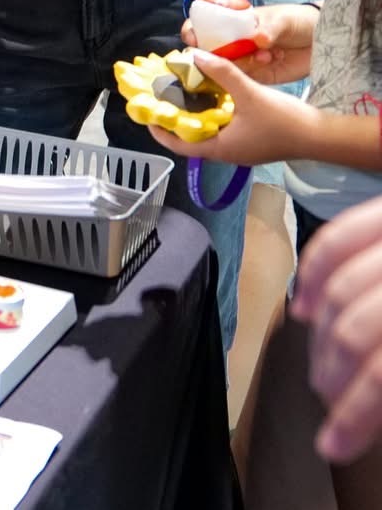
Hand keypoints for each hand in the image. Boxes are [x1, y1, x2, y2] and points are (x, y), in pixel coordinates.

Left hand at [145, 50, 319, 165]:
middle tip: (164, 96)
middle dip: (176, 117)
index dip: (159, 131)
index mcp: (220, 148)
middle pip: (191, 136)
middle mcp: (227, 151)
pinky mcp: (252, 140)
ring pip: (209, 131)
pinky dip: (214, 112)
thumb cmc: (285, 122)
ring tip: (183, 91)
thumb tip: (195, 56)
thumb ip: (223, 74)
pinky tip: (213, 94)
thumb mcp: (250, 94)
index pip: (179, 144)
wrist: (322, 136)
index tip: (146, 114)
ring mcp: (240, 147)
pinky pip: (224, 127)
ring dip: (196, 113)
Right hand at [183, 0, 315, 84]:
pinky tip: (268, 63)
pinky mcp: (257, 76)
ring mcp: (244, 60)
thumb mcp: (282, 20)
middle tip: (230, 54)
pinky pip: (243, 80)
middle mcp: (233, 42)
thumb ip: (269, 29)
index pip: (203, 25)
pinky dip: (250, 76)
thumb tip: (257, 39)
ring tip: (266, 56)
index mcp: (233, 22)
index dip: (192, 31)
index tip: (193, 38)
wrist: (325, 41)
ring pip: (225, 68)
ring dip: (241, 63)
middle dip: (213, 55)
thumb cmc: (298, 21)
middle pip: (208, 51)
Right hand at [295, 196, 381, 462]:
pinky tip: (307, 305)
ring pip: (340, 287)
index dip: (357, 415)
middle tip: (328, 402)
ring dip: (319, 334)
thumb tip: (367, 400)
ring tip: (318, 364)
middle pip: (354, 330)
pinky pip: (337, 237)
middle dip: (335, 376)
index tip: (334, 446)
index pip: (381, 369)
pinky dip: (313, 273)